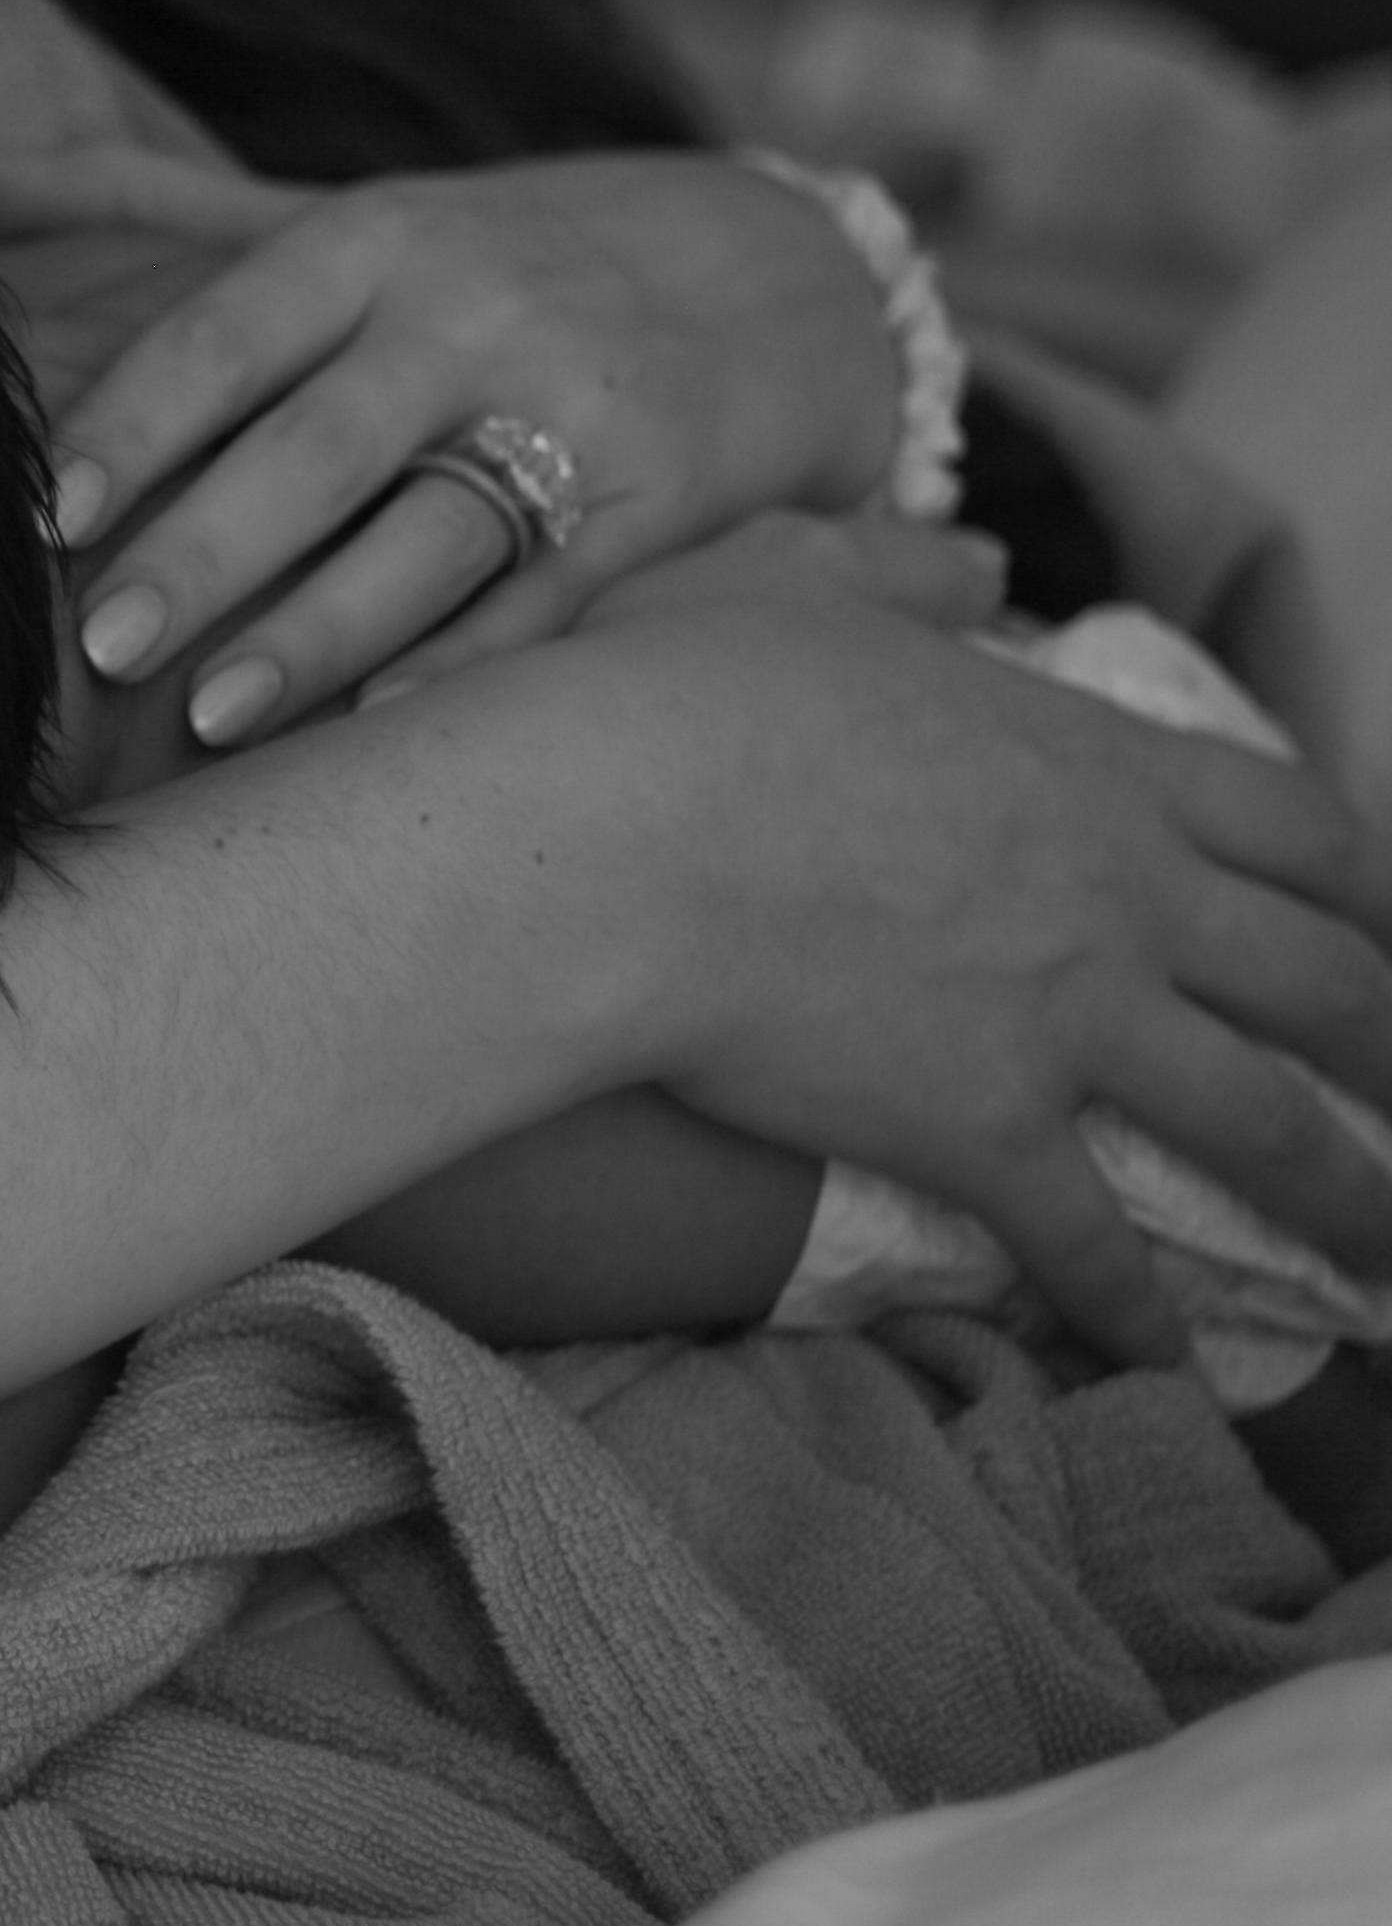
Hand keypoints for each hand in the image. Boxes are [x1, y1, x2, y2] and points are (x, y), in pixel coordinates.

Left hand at [0, 147, 906, 749]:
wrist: (789, 270)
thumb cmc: (494, 255)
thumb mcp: (335, 210)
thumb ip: (122, 199)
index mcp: (371, 239)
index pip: (230, 331)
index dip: (134, 422)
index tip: (36, 510)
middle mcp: (472, 311)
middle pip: (318, 443)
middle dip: (205, 545)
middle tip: (97, 642)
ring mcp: (577, 406)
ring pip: (430, 532)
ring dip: (319, 630)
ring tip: (212, 715)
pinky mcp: (665, 499)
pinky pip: (549, 597)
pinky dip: (466, 665)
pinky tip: (378, 732)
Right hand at [504, 568, 1391, 1367]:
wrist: (611, 829)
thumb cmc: (677, 691)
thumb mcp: (796, 579)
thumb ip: (904, 570)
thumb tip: (973, 561)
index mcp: (1092, 763)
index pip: (1293, 826)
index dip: (1364, 889)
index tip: (1388, 934)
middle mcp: (1122, 894)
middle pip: (1331, 984)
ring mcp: (1065, 1016)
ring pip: (1266, 1127)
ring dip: (1351, 1206)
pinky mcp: (980, 1126)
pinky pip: (1091, 1240)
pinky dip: (1140, 1314)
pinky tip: (1168, 1363)